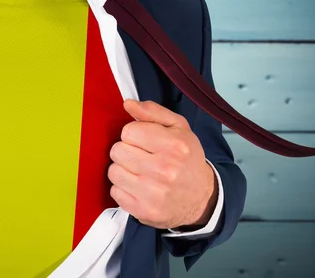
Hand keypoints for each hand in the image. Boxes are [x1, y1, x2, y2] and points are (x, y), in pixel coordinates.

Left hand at [107, 99, 217, 229]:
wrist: (201, 199)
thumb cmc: (187, 160)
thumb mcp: (178, 128)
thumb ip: (152, 112)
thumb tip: (128, 104)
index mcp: (174, 145)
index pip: (128, 131)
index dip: (134, 134)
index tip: (144, 141)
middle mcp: (164, 169)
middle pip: (117, 150)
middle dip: (127, 151)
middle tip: (141, 157)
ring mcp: (153, 193)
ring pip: (113, 171)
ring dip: (123, 170)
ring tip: (139, 172)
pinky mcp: (143, 210)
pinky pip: (114, 192)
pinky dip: (123, 189)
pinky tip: (138, 187)